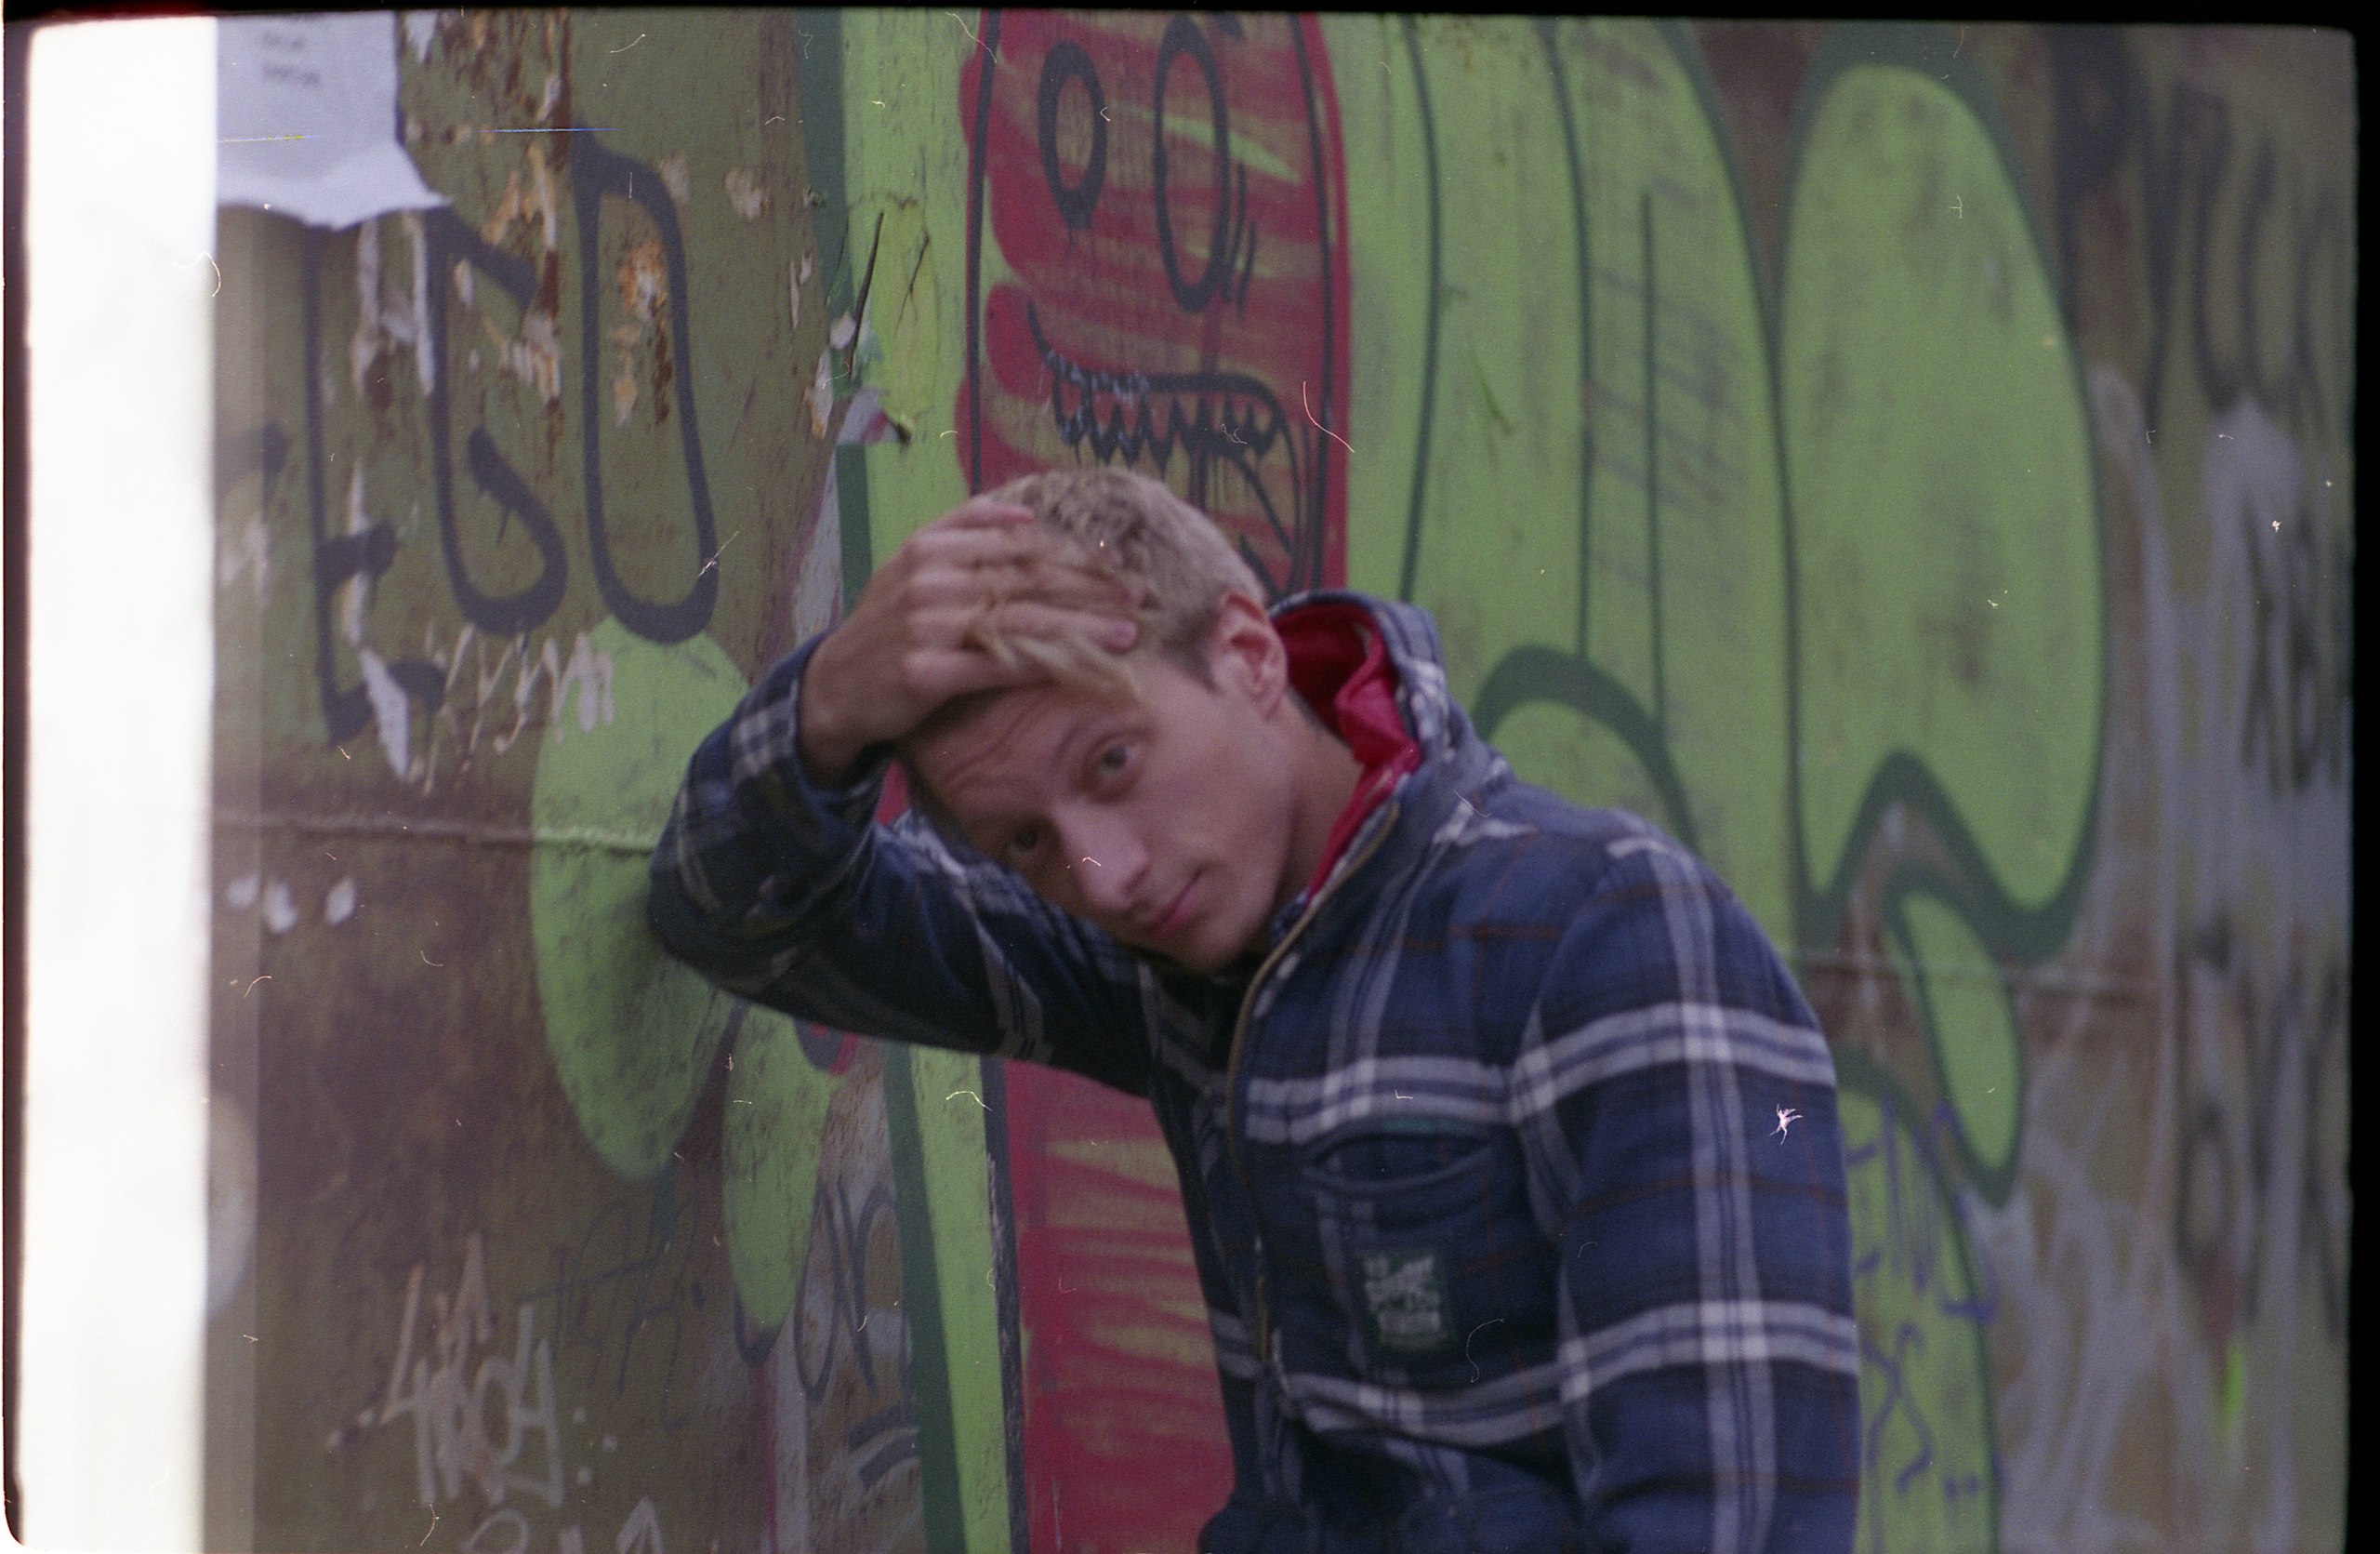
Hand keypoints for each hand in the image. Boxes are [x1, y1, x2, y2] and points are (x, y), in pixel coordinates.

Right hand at [797, 497, 1140, 783]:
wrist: (835, 686)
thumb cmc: (887, 626)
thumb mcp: (911, 564)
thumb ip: (963, 531)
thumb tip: (1024, 512)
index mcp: (930, 546)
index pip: (1017, 544)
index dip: (1073, 554)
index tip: (1117, 564)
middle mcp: (930, 579)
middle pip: (1027, 577)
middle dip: (1090, 587)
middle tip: (1138, 595)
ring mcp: (928, 625)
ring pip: (1021, 619)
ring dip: (1081, 626)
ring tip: (1127, 631)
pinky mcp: (928, 672)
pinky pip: (998, 665)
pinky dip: (1045, 663)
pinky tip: (1080, 664)